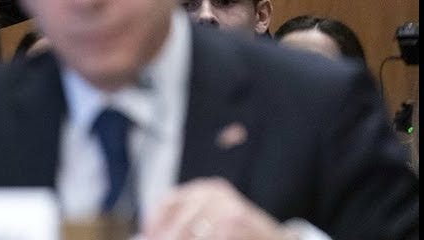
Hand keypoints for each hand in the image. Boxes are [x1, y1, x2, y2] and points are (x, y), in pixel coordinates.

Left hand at [141, 177, 295, 239]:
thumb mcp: (210, 221)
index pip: (167, 201)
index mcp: (203, 189)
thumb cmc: (238, 232)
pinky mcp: (236, 220)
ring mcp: (227, 206)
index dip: (154, 222)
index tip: (146, 238)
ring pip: (192, 233)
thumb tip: (146, 236)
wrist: (277, 237)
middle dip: (168, 238)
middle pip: (179, 222)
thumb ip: (185, 226)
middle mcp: (213, 192)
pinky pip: (212, 237)